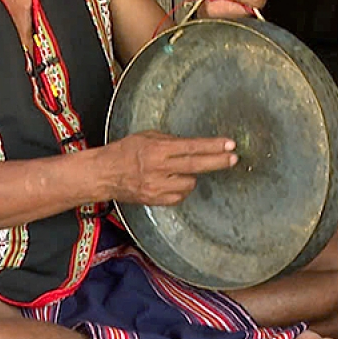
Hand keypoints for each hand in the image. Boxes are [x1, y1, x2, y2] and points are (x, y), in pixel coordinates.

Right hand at [101, 131, 238, 205]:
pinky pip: (179, 196)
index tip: (229, 144)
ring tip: (179, 170)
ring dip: (191, 176)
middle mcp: (158, 169)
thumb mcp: (147, 137)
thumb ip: (170, 141)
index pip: (191, 147)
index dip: (213, 146)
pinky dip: (181, 189)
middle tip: (234, 158)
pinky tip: (172, 182)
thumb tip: (194, 145)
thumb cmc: (124, 152)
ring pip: (190, 184)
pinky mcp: (155, 200)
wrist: (103, 174)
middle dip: (218, 162)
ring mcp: (157, 187)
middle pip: (196, 166)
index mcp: (156, 150)